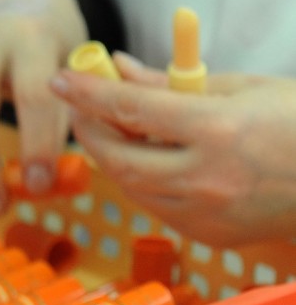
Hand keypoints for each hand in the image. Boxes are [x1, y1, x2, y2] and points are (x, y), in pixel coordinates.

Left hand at [50, 53, 295, 245]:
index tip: (62, 79)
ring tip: (115, 130)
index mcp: (218, 131)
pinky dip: (143, 181)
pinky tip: (150, 159)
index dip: (89, 93)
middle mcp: (207, 178)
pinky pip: (156, 206)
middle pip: (118, 158)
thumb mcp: (242, 88)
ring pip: (132, 187)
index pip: (131, 110)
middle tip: (81, 109)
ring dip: (114, 158)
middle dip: (91, 132)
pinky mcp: (208, 235)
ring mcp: (206, 214)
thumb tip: (120, 69)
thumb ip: (172, 83)